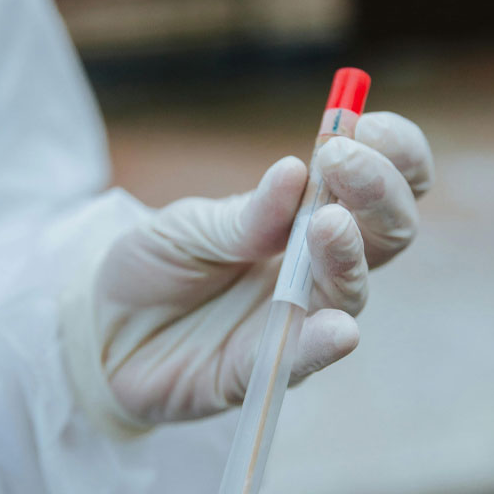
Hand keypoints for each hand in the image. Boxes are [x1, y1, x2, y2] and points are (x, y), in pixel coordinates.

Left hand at [62, 112, 432, 430]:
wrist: (103, 330)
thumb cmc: (153, 267)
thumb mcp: (190, 226)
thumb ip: (245, 213)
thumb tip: (297, 170)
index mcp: (302, 224)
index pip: (372, 188)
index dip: (391, 155)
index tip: (366, 126)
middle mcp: (314, 271)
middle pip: (385, 235)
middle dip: (379, 192)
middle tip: (343, 162)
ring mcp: (296, 321)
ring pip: (352, 291)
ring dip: (349, 254)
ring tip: (328, 222)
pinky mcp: (266, 367)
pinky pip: (306, 358)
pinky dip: (325, 343)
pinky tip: (340, 329)